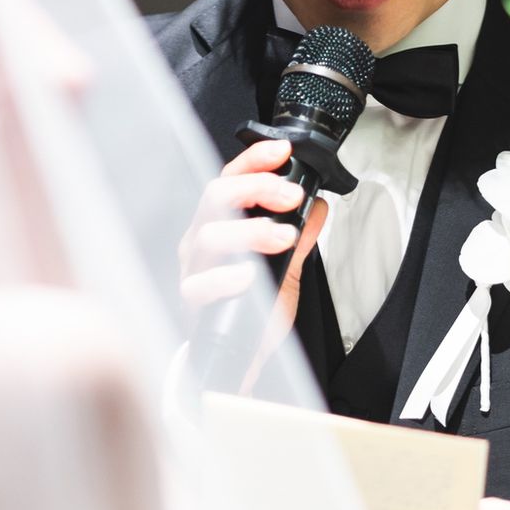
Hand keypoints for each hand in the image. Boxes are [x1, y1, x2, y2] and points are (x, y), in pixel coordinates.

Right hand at [178, 139, 327, 333]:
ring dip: (250, 231)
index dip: (254, 160)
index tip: (281, 151)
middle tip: (290, 196)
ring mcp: (194, 268)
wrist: (240, 359)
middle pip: (216, 196)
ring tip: (281, 238)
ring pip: (209, 234)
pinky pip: (200, 283)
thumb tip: (317, 207)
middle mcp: (203, 240)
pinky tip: (248, 277)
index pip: (230, 178)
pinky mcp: (192, 300)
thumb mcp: (287, 268)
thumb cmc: (255, 309)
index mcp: (221, 223)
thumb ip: (299, 236)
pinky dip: (226, 277)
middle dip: (255, 188)